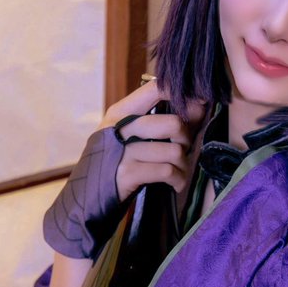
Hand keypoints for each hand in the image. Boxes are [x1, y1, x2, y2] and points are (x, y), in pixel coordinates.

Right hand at [100, 77, 205, 201]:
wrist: (87, 198)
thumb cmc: (115, 163)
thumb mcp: (130, 137)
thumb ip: (161, 121)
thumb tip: (199, 106)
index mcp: (121, 112)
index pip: (156, 88)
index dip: (183, 94)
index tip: (200, 102)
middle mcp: (120, 127)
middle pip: (173, 124)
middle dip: (186, 140)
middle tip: (183, 151)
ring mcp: (123, 151)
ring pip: (174, 151)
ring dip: (183, 165)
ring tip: (178, 172)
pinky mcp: (127, 173)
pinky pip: (166, 171)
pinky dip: (177, 179)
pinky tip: (175, 183)